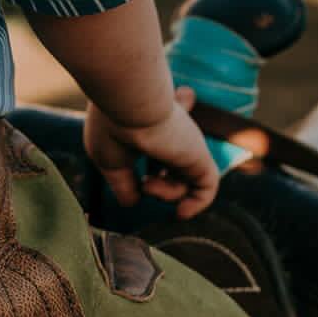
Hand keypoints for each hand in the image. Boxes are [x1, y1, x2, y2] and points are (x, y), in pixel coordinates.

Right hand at [84, 86, 219, 218]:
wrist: (128, 104)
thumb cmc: (112, 127)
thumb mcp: (111, 162)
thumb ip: (123, 183)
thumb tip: (133, 202)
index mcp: (148, 126)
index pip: (161, 134)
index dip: (154, 148)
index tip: (147, 138)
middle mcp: (169, 132)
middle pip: (174, 160)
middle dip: (164, 182)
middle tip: (146, 182)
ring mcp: (185, 145)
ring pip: (183, 180)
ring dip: (165, 194)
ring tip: (147, 183)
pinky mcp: (199, 155)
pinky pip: (206, 188)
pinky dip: (196, 205)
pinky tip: (180, 212)